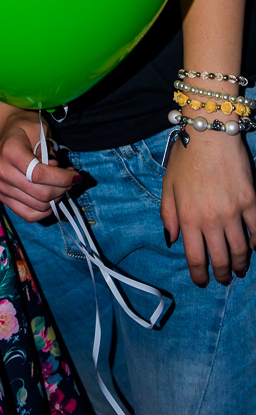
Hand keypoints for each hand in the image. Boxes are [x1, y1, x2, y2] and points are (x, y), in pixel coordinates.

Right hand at [0, 108, 80, 222]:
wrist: (5, 134)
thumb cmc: (25, 129)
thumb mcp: (40, 130)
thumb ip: (48, 150)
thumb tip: (57, 170)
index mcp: (10, 152)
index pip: (39, 175)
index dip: (62, 179)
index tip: (76, 176)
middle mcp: (3, 172)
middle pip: (41, 193)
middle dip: (63, 188)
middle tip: (70, 179)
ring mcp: (2, 188)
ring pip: (39, 206)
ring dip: (56, 198)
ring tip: (60, 184)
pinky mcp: (4, 198)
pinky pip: (29, 215)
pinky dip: (45, 210)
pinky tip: (51, 197)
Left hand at [161, 133, 255, 285]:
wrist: (210, 134)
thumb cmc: (185, 157)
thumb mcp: (168, 186)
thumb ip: (168, 215)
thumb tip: (172, 240)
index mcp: (189, 217)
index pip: (195, 258)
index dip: (199, 275)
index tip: (201, 281)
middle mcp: (212, 219)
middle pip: (221, 259)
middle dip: (221, 275)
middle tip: (222, 279)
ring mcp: (234, 211)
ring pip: (241, 250)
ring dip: (240, 265)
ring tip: (238, 270)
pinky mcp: (252, 201)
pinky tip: (252, 247)